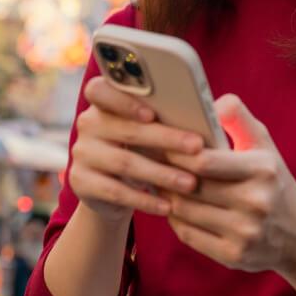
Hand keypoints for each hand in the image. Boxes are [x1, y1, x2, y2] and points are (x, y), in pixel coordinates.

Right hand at [68, 76, 204, 223]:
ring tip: (190, 183)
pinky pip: (116, 192)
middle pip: (126, 129)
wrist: (114, 190)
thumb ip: (168, 116)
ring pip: (124, 162)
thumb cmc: (146, 149)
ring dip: (161, 174)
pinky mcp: (82, 183)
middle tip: (197, 148)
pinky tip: (168, 206)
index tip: (153, 112)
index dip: (124, 99)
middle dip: (166, 139)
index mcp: (104, 101)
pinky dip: (145, 200)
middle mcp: (88, 124)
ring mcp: (81, 154)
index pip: (100, 89)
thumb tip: (214, 111)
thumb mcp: (154, 130)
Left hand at [165, 95, 295, 273]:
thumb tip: (211, 103)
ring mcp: (244, 232)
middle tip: (146, 160)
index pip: (205, 161)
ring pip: (185, 211)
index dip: (176, 152)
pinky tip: (170, 206)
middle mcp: (255, 202)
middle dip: (165, 173)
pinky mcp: (233, 255)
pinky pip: (188, 235)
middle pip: (191, 186)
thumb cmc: (273, 180)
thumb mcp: (263, 144)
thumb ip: (238, 118)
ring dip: (165, 196)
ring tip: (155, 181)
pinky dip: (174, 219)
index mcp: (262, 170)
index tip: (159, 142)